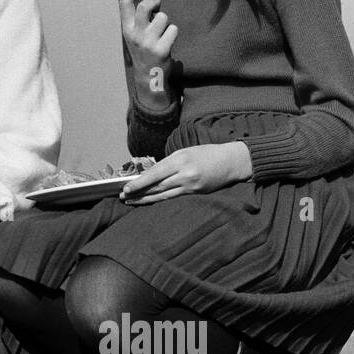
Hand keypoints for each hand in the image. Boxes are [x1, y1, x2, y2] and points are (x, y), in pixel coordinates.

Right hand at [120, 0, 178, 76]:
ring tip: (162, 34)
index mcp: (127, 29)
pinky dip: (173, 34)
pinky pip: (173, 29)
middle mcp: (135, 34)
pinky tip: (168, 42)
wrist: (149, 78)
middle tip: (157, 6)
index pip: (125, 4)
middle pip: (145, 6)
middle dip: (154, 2)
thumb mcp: (135, 35)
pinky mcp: (161, 49)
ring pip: (163, 17)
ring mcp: (147, 42)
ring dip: (166, 23)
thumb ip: (138, 18)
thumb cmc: (144, 51)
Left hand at [120, 143, 252, 203]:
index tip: (126, 188)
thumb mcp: (185, 152)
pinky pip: (173, 197)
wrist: (231, 161)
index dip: (139, 182)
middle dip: (138, 192)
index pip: (155, 173)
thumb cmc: (206, 153)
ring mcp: (190, 186)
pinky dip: (159, 200)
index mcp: (180, 160)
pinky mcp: (195, 193)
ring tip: (131, 201)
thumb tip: (149, 173)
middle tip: (123, 196)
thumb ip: (167, 163)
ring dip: (145, 199)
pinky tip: (149, 202)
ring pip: (163, 195)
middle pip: (157, 186)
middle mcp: (185, 174)